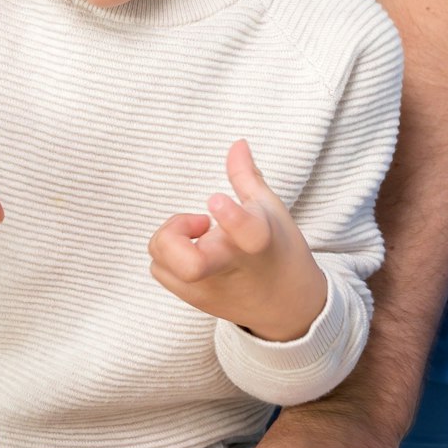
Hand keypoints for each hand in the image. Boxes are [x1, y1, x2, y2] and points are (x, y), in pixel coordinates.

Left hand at [148, 139, 326, 339]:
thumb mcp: (270, 209)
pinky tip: (193, 250)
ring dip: (169, 239)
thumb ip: (246, 175)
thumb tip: (237, 142)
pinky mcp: (195, 300)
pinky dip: (167, 255)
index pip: (246, 233)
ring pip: (163, 263)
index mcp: (258, 242)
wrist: (287, 305)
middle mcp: (231, 268)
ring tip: (198, 235)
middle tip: (197, 223)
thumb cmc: (278, 249)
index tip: (215, 200)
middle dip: (174, 235)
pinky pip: (160, 270)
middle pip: (191, 264)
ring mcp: (210, 289)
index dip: (229, 215)